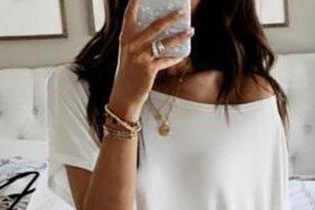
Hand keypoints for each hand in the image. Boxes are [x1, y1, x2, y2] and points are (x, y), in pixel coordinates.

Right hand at [108, 0, 193, 121]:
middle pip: (155, 26)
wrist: (123, 96)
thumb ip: (139, 40)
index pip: (130, 15)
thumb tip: (160, 30)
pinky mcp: (149, 69)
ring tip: (190, 30)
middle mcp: (132, 45)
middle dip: (171, 17)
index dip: (135, 2)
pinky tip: (183, 54)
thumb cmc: (128, 74)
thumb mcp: (129, 54)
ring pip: (164, 42)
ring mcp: (140, 57)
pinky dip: (175, 58)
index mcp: (125, 38)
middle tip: (182, 10)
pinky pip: (166, 60)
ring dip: (180, 36)